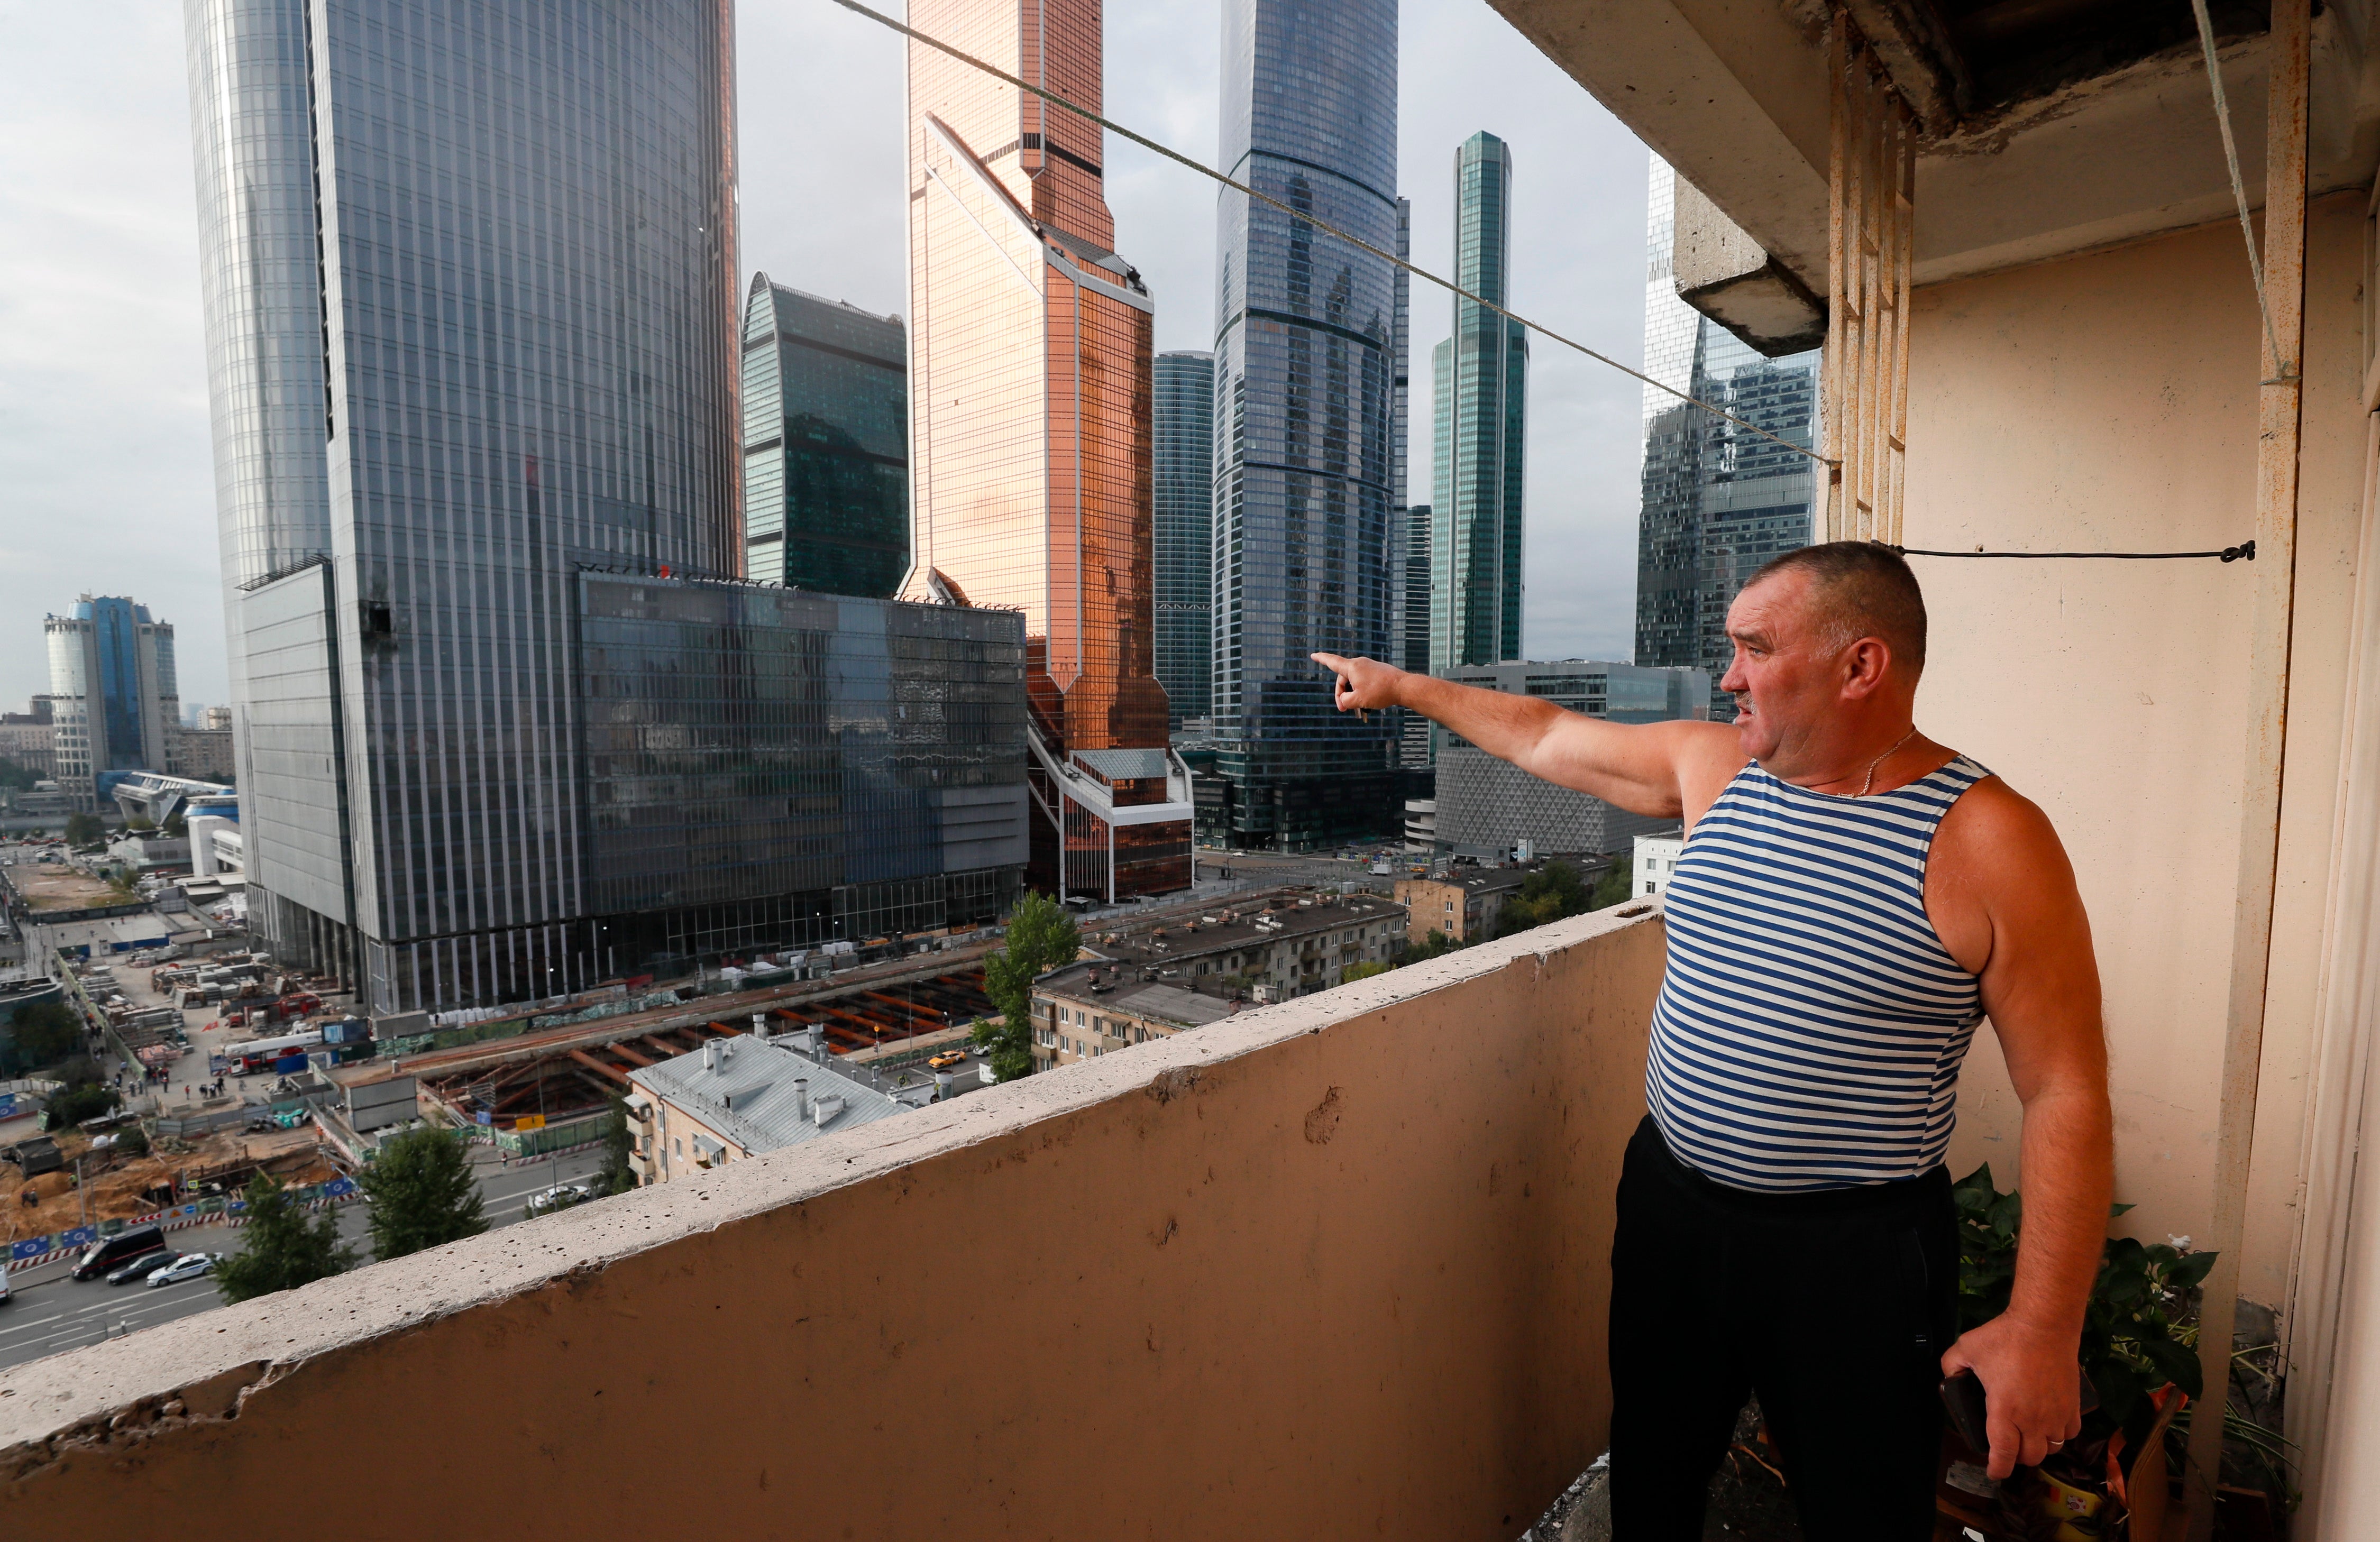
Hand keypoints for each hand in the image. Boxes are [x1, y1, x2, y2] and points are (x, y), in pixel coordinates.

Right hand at [1311, 652, 1402, 712]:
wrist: (1403, 687)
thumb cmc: (1381, 692)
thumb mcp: (1358, 700)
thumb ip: (1346, 701)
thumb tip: (1346, 699)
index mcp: (1352, 667)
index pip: (1332, 662)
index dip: (1321, 659)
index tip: (1313, 655)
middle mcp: (1359, 664)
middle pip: (1343, 679)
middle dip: (1341, 694)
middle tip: (1344, 709)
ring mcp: (1369, 667)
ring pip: (1353, 681)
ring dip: (1352, 694)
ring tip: (1359, 708)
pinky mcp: (1377, 671)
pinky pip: (1363, 681)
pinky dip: (1361, 691)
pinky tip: (1368, 702)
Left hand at [1940, 1315, 2083, 1478]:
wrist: (2044, 1324)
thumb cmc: (2004, 1337)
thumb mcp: (1966, 1347)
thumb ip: (1952, 1365)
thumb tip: (1950, 1377)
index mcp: (2004, 1411)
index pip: (2003, 1454)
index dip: (1998, 1468)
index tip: (1994, 1472)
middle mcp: (2032, 1420)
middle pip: (2030, 1457)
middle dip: (2017, 1458)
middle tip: (2009, 1447)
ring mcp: (2056, 1414)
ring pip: (2052, 1448)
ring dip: (2039, 1447)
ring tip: (2029, 1436)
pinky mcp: (2073, 1405)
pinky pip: (2070, 1433)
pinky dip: (2060, 1434)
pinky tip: (2051, 1425)